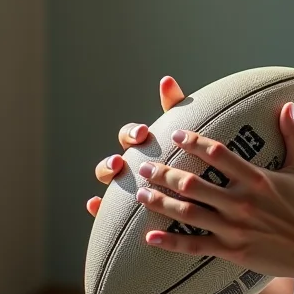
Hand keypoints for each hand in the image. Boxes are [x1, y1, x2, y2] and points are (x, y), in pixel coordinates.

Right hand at [86, 76, 185, 216]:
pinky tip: (94, 205)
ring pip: (106, 185)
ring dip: (105, 180)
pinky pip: (104, 213)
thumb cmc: (189, 153)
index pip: (130, 136)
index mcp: (143, 147)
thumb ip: (176, 108)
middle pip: (111, 162)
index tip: (143, 133)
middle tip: (121, 161)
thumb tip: (167, 80)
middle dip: (111, 161)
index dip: (132, 133)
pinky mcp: (124, 213)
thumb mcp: (185, 132)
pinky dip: (96, 208)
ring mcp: (125, 189)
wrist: (200, 190)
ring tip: (114, 181)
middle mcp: (130, 166)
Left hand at [133, 101, 293, 283]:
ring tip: (140, 193)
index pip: (220, 155)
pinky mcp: (231, 250)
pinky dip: (170, 242)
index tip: (177, 134)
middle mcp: (242, 203)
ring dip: (161, 203)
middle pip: (194, 185)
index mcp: (257, 180)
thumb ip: (293, 135)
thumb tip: (288, 105)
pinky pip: (194, 246)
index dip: (196, 142)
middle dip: (165, 173)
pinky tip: (150, 236)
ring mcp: (234, 228)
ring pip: (188, 214)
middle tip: (145, 165)